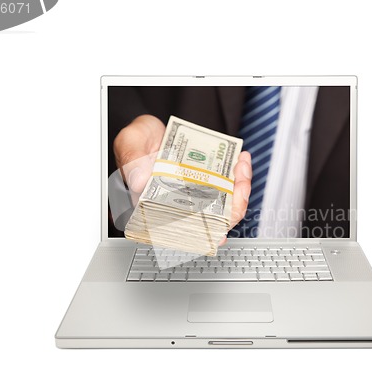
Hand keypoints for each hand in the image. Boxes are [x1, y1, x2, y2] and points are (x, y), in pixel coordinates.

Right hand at [113, 114, 251, 247]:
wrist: (151, 127)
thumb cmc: (137, 139)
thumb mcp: (130, 142)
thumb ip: (132, 160)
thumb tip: (140, 182)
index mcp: (153, 208)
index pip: (178, 233)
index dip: (201, 239)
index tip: (219, 234)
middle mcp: (176, 207)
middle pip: (208, 224)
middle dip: (231, 209)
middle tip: (239, 184)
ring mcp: (194, 198)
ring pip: (223, 209)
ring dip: (239, 191)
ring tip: (241, 167)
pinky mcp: (206, 185)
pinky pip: (228, 189)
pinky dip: (238, 177)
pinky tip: (240, 161)